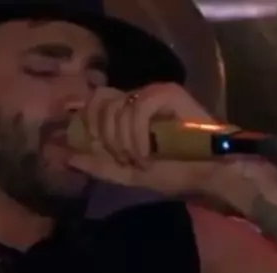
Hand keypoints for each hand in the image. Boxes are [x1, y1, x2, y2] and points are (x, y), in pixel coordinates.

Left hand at [67, 83, 215, 195]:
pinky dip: (138, 136)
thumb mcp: (128, 175)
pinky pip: (137, 108)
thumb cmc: (175, 172)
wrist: (208, 172)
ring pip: (117, 107)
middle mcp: (138, 99)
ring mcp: (153, 94)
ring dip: (124, 142)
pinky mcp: (168, 93)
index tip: (103, 152)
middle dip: (106, 137)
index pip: (94, 104)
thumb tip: (68, 157)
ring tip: (142, 159)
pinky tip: (149, 152)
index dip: (89, 126)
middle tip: (125, 159)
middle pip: (100, 102)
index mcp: (127, 114)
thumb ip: (99, 166)